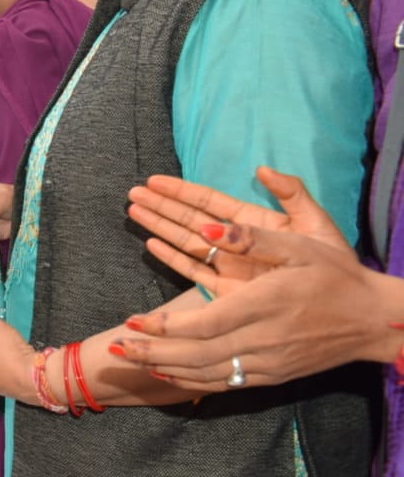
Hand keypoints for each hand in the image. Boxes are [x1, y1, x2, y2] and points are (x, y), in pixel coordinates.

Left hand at [112, 223, 403, 390]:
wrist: (374, 320)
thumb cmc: (336, 274)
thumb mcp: (301, 243)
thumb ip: (250, 236)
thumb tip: (205, 223)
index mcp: (265, 305)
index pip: (204, 323)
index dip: (164, 327)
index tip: (133, 321)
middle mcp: (263, 340)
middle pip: (196, 355)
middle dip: (152, 354)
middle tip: (116, 349)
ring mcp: (267, 364)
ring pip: (206, 374)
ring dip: (164, 370)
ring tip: (130, 362)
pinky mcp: (272, 377)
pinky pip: (223, 384)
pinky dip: (191, 381)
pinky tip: (166, 375)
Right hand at [126, 167, 353, 294]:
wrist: (343, 306)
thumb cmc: (334, 264)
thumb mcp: (315, 223)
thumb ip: (291, 194)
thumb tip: (263, 170)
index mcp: (254, 221)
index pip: (209, 201)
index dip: (181, 191)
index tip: (154, 181)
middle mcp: (236, 242)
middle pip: (190, 219)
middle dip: (161, 206)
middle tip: (133, 194)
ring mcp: (229, 265)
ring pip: (185, 241)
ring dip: (159, 227)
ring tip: (134, 212)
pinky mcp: (226, 290)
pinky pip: (192, 270)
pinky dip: (171, 258)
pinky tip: (151, 244)